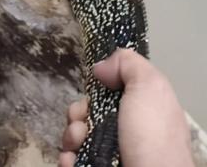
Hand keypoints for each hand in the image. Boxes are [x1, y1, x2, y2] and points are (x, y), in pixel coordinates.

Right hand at [59, 49, 193, 166]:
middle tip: (82, 120)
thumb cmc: (154, 137)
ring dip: (71, 135)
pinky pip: (72, 159)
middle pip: (87, 112)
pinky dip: (67, 158)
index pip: (109, 91)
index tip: (92, 88)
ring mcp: (110, 154)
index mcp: (140, 110)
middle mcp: (125, 131)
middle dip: (77, 112)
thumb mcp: (149, 87)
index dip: (96, 87)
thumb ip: (128, 64)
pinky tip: (71, 158)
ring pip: (76, 135)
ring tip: (78, 142)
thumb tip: (101, 67)